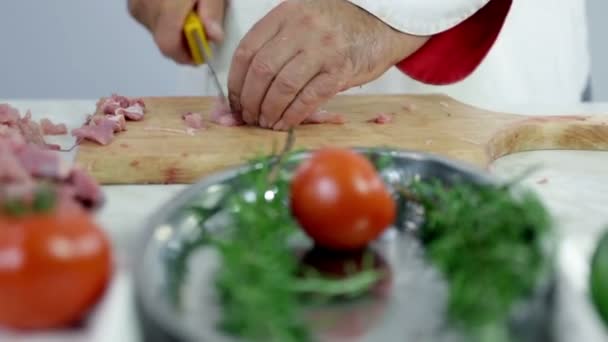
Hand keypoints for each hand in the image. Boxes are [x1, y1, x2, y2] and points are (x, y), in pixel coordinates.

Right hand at [128, 0, 225, 63]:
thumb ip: (212, 11)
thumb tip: (214, 36)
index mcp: (166, 4)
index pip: (167, 44)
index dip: (185, 56)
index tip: (200, 55)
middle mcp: (145, 5)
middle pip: (163, 41)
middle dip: (183, 42)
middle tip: (200, 29)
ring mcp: (136, 4)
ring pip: (155, 32)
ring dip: (173, 30)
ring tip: (186, 11)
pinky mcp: (132, 2)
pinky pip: (148, 20)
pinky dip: (163, 19)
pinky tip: (173, 6)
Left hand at [228, 0, 428, 130]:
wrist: (382, 22)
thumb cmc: (337, 27)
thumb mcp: (302, 21)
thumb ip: (276, 45)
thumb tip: (247, 88)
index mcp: (285, 14)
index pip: (247, 51)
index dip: (235, 82)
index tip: (234, 101)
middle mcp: (302, 28)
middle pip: (262, 70)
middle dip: (250, 101)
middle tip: (249, 117)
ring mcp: (322, 48)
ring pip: (283, 86)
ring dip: (269, 111)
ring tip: (266, 122)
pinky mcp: (340, 70)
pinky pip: (308, 98)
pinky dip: (292, 115)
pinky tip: (285, 123)